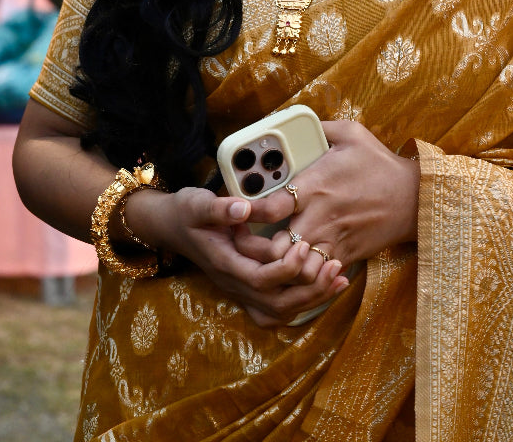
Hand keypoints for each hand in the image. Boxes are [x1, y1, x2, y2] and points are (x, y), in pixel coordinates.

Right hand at [123, 185, 348, 326]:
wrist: (173, 226)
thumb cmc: (186, 212)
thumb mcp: (197, 204)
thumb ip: (219, 208)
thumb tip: (243, 209)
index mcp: (225, 263)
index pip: (261, 279)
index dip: (286, 268)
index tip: (303, 244)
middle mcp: (234, 284)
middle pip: (277, 303)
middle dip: (309, 288)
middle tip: (335, 264)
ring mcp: (241, 290)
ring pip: (281, 309)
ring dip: (313, 297)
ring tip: (339, 275)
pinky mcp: (249, 288)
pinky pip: (279, 306)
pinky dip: (305, 299)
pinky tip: (326, 284)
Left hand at [238, 120, 419, 273]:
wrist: (414, 198)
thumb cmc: (380, 164)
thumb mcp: (352, 134)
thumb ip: (320, 127)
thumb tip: (299, 123)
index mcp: (316, 187)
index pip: (271, 206)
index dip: (247, 210)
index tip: (235, 208)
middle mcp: (319, 218)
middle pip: (275, 247)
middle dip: (255, 247)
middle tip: (242, 238)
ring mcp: (332, 241)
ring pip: (293, 268)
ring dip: (277, 264)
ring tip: (263, 255)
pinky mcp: (344, 255)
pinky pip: (316, 274)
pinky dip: (302, 273)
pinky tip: (293, 264)